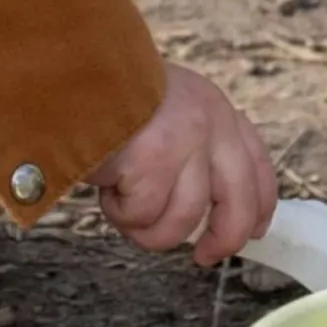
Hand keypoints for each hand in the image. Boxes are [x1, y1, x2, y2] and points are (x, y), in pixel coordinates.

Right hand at [91, 64, 276, 263]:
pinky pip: (141, 215)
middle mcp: (209, 122)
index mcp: (214, 105)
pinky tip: (104, 187)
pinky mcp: (154, 161)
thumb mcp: (164, 108)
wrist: (67, 70)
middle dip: (222, 240)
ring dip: (147, 226)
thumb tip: (211, 210)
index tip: (253, 232)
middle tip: (203, 257)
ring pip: (183, 220)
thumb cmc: (105, 96)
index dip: (259, 207)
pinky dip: (119, 212)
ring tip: (120, 202)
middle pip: (237, 205)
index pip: (257, 165)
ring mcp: (184, 142)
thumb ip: (191, 146)